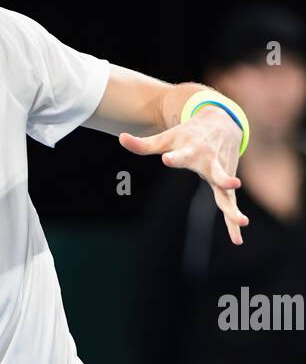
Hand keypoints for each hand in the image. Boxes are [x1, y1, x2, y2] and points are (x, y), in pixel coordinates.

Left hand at [119, 107, 248, 244]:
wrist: (224, 123)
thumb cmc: (190, 132)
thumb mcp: (168, 137)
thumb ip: (145, 144)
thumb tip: (121, 138)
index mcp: (194, 151)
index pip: (182, 155)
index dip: (175, 157)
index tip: (167, 159)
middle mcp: (211, 163)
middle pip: (218, 173)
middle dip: (224, 179)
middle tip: (233, 183)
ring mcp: (222, 174)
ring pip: (228, 194)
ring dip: (234, 208)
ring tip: (242, 222)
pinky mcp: (227, 186)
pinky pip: (230, 205)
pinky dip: (233, 222)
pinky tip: (237, 240)